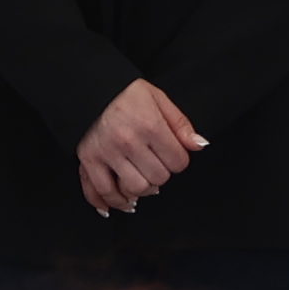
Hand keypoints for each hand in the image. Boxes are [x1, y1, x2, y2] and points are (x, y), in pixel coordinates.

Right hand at [77, 79, 204, 220]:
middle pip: (158, 179)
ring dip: (141, 189)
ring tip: (142, 180)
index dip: (178, 161)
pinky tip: (123, 201)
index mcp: (150, 125)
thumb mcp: (159, 99)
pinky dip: (114, 201)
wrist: (91, 87)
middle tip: (155, 164)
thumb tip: (199, 144)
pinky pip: (102, 191)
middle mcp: (128, 141)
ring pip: (134, 189)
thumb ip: (181, 124)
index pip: (178, 162)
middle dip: (161, 174)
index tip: (171, 155)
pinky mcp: (89, 160)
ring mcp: (107, 152)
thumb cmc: (126, 94)